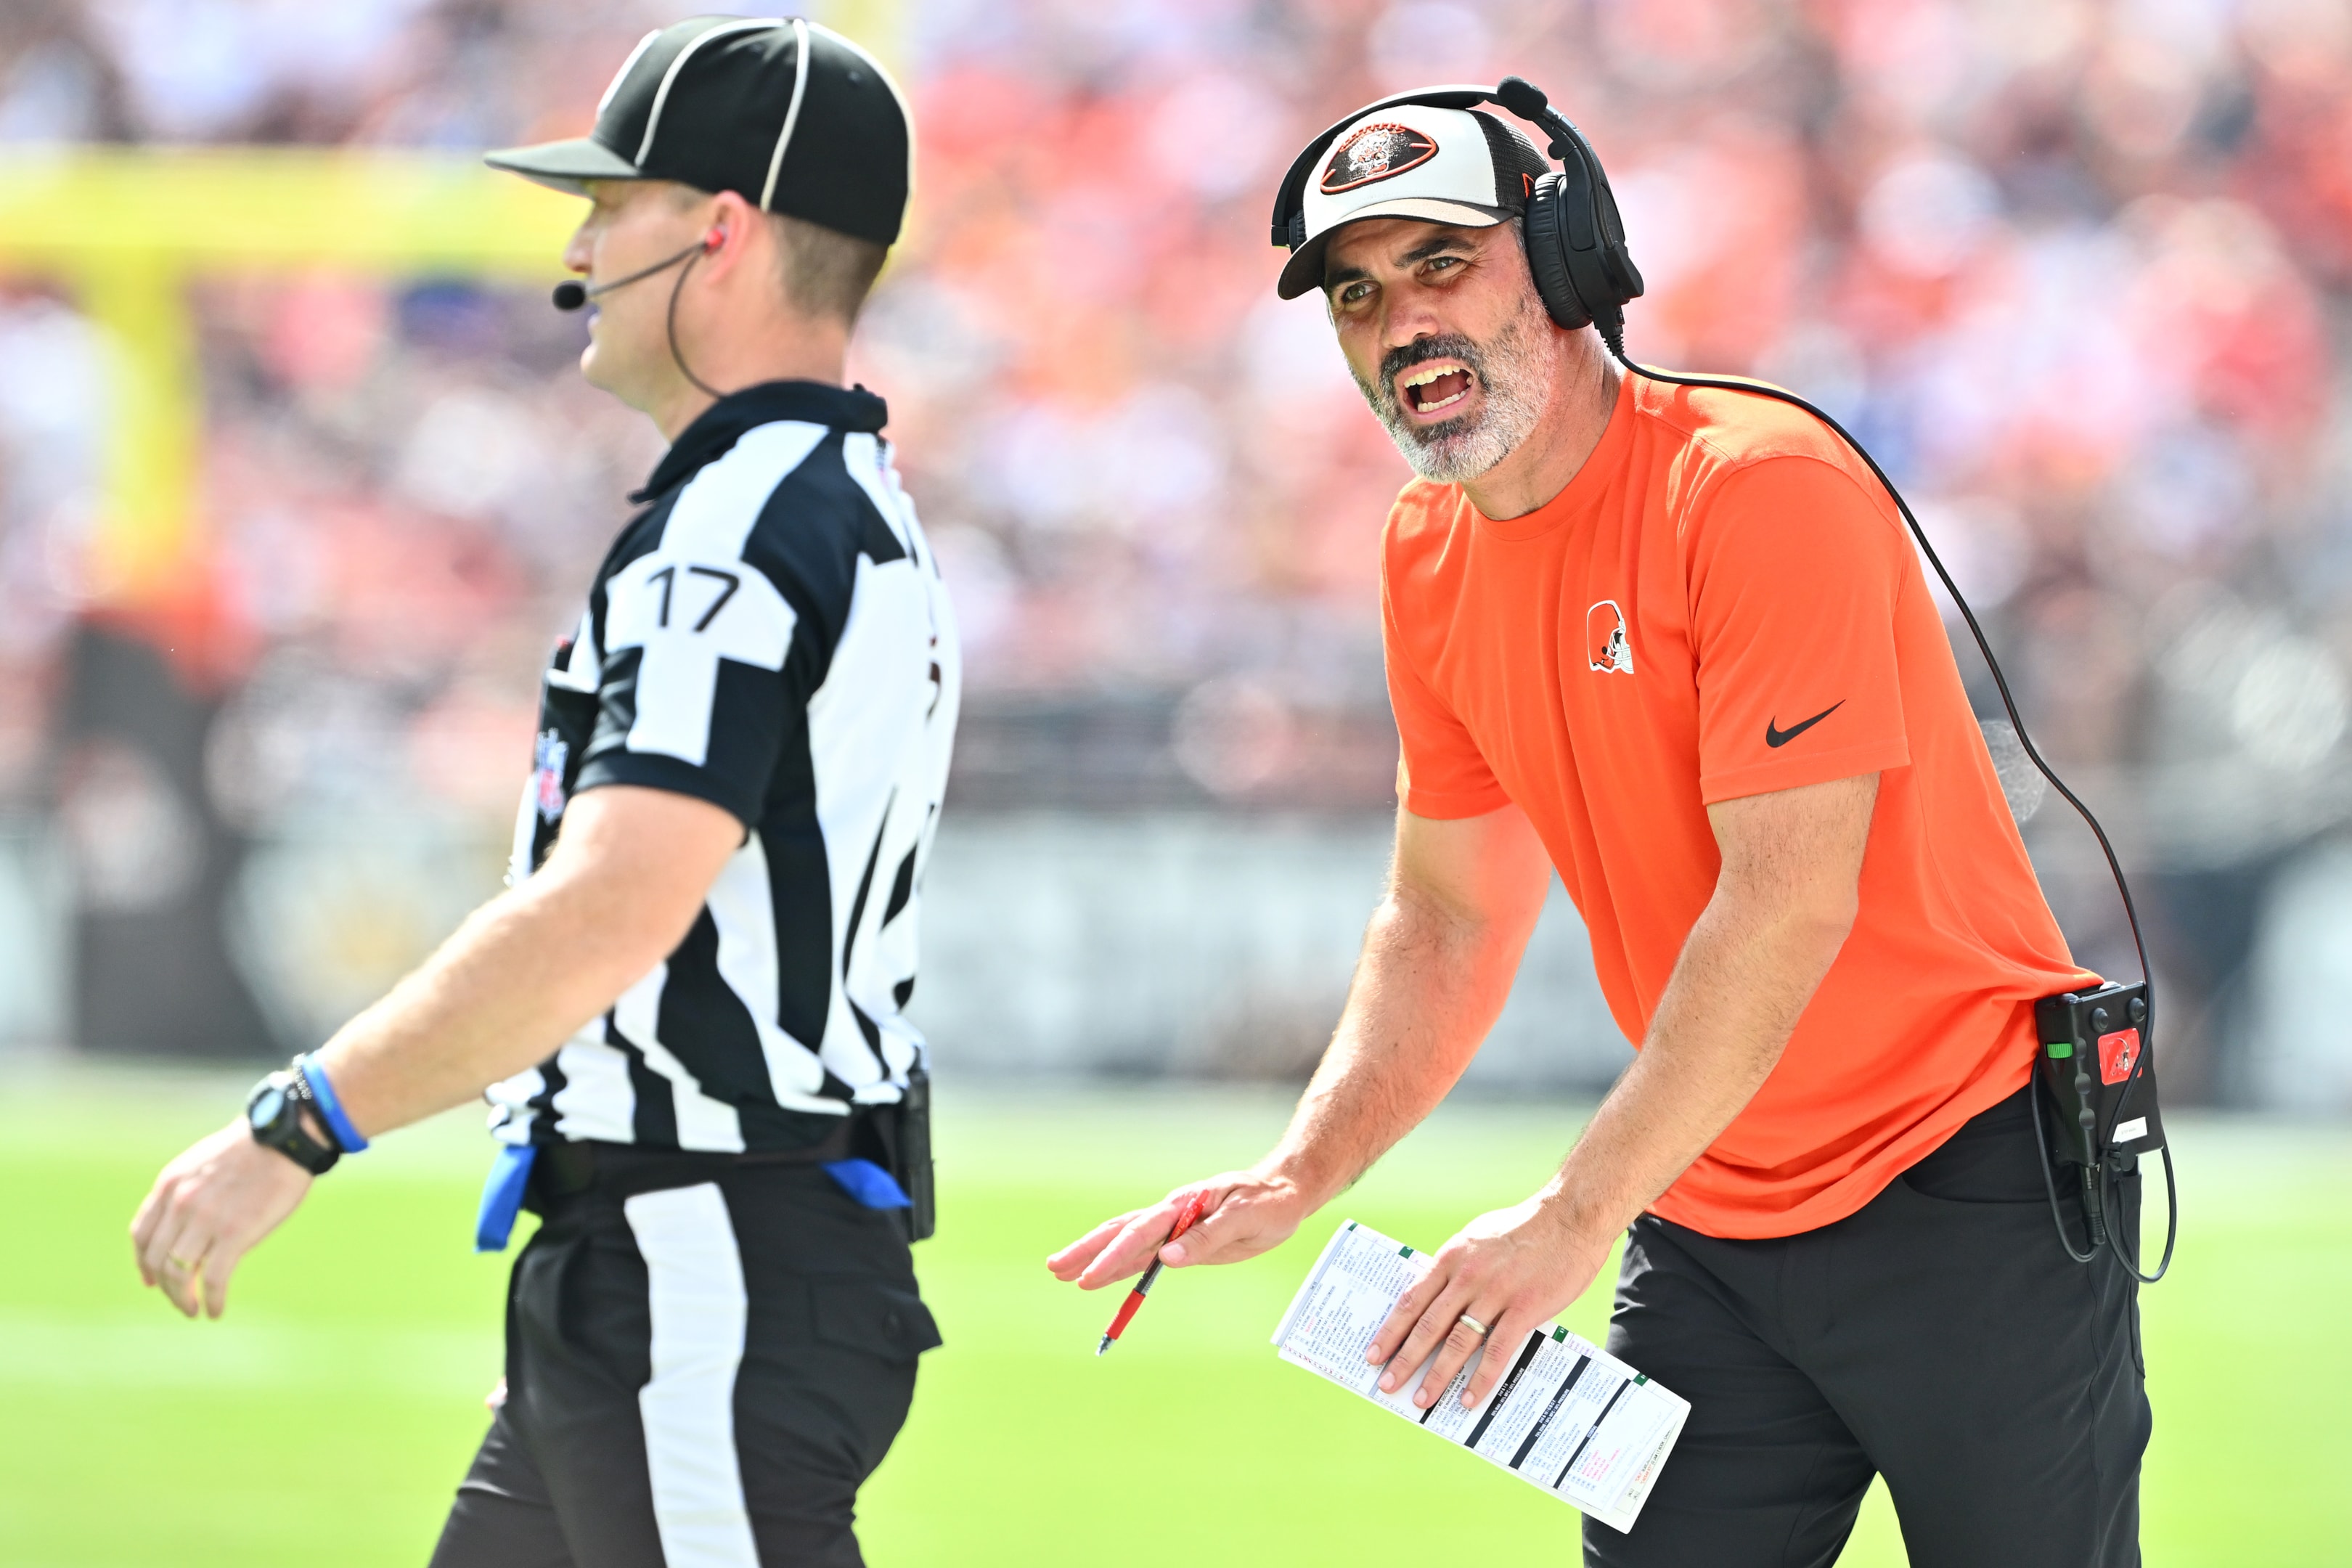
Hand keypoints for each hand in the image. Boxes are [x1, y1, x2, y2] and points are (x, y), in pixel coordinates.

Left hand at [129, 1120, 313, 1318]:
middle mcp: (181, 1204)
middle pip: (157, 1259)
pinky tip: (216, 1310)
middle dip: (165, 1287)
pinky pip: (213, 1279)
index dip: (143, 1263)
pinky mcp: (235, 1234)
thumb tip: (182, 1219)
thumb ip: (186, 1189)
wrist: (286, 1138)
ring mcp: (206, 1220)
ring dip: (183, 1300)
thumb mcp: (203, 1162)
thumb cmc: (252, 1148)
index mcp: (170, 1185)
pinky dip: (211, 1300)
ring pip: (179, 1273)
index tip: (152, 1280)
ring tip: (193, 1310)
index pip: (141, 1235)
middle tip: (180, 1301)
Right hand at [1047, 1168, 1313, 1288]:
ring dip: (1096, 1258)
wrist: (1285, 1191)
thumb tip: (1167, 1259)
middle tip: (1054, 1269)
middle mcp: (1172, 1215)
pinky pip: (1144, 1254)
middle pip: (1120, 1233)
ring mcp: (1174, 1228)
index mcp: (1182, 1206)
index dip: (1113, 1256)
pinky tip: (1101, 1275)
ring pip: (1126, 1243)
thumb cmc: (1268, 1202)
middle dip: (1086, 1251)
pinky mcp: (1182, 1241)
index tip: (1088, 1277)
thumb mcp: (1244, 1219)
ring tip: (1062, 1273)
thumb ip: (1205, 1238)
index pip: (1140, 1233)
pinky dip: (1121, 1265)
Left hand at [1366, 1194, 1612, 1413]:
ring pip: (1458, 1342)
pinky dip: (1481, 1378)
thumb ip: (1456, 1268)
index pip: (1412, 1300)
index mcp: (1451, 1258)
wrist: (1568, 1218)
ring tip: (1423, 1399)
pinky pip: (1497, 1350)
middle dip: (1404, 1359)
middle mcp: (1467, 1277)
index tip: (1374, 1353)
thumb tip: (1436, 1295)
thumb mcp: (1476, 1239)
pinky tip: (1469, 1398)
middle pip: (1428, 1325)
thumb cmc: (1523, 1228)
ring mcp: (1495, 1293)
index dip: (1391, 1330)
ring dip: (1437, 1375)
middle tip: (1387, 1384)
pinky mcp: (1524, 1308)